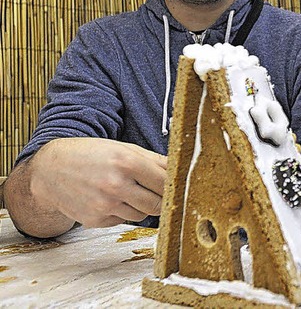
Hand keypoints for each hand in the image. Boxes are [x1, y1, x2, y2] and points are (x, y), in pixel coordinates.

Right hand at [30, 138, 166, 227]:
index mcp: (127, 162)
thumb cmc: (91, 155)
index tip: (178, 187)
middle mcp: (116, 185)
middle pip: (158, 204)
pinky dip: (123, 212)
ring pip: (142, 215)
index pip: (166, 183)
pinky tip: (112, 199)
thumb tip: (179, 170)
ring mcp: (105, 205)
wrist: (51, 170)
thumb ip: (154, 161)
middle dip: (162, 200)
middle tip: (157, 192)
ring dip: (142, 206)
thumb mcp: (124, 149)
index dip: (174, 186)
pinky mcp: (96, 220)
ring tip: (129, 191)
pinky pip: (123, 220)